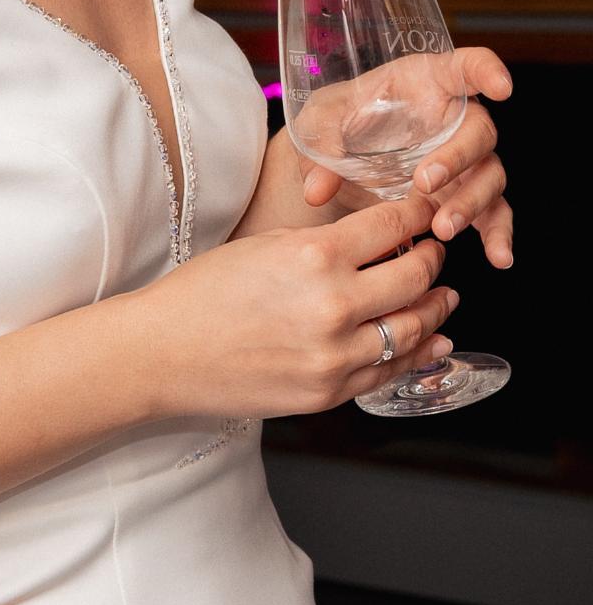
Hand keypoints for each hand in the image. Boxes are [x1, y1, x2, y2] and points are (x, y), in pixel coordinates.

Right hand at [138, 189, 458, 420]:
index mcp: (315, 256)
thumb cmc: (201, 294)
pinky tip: (431, 340)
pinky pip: (390, 370)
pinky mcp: (329, 393)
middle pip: (417, 276)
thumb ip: (324, 242)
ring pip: (414, 328)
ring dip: (436, 308)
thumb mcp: (264, 246)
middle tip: (433, 252)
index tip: (426, 211)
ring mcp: (335, 355)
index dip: (418, 214)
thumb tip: (377, 239)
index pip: (393, 225)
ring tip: (443, 297)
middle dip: (432, 259)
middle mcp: (334, 305)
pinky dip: (418, 353)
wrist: (161, 353)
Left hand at [298, 47, 513, 266]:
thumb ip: (320, 150)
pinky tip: (498, 257)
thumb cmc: (336, 122)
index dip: (488, 71)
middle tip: (425, 183)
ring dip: (471, 202)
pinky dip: (497, 235)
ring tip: (443, 228)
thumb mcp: (319, 124)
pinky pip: (492, 213)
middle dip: (457, 158)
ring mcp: (464, 158)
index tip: (500, 87)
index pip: (467, 67)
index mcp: (426, 84)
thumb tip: (316, 190)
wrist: (336, 155)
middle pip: (479, 132)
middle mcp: (454, 119)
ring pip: (489, 176)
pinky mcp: (463, 192)